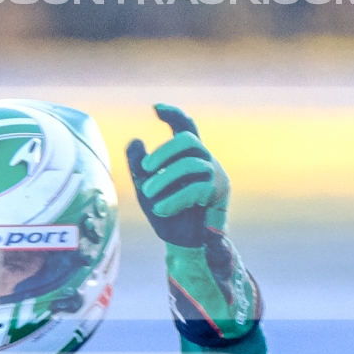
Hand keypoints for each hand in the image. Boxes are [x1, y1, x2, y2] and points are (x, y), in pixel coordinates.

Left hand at [123, 103, 227, 249]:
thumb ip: (139, 167)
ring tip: (148, 193)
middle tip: (145, 169)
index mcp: (189, 156)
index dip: (173, 114)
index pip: (185, 127)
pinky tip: (160, 209)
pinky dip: (174, 199)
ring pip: (189, 164)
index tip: (155, 108)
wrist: (187, 245)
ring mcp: (215, 175)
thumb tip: (135, 141)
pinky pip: (194, 189)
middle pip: (187, 139)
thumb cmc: (168, 214)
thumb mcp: (147, 190)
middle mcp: (206, 161)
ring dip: (165, 178)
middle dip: (164, 151)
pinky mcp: (219, 194)